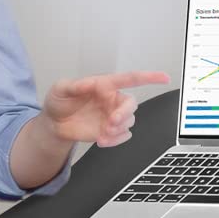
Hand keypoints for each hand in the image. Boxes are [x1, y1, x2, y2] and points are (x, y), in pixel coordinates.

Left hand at [42, 70, 168, 146]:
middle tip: (111, 122)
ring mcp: (112, 116)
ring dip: (118, 129)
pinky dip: (115, 140)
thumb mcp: (61, 89)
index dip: (148, 77)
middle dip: (124, 114)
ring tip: (102, 133)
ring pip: (129, 121)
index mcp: (104, 85)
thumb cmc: (59, 101)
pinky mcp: (110, 131)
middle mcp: (112, 100)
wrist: (54, 124)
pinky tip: (102, 140)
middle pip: (131, 104)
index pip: (129, 78)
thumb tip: (88, 83)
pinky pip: (123, 136)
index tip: (164, 78)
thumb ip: (75, 86)